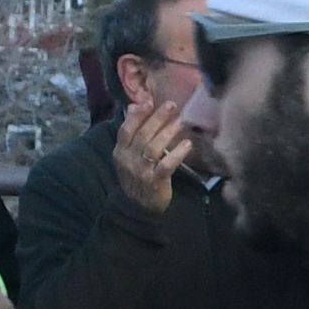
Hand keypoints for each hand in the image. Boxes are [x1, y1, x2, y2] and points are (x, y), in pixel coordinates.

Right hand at [112, 84, 194, 213]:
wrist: (138, 207)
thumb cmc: (137, 175)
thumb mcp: (129, 154)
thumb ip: (132, 131)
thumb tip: (134, 105)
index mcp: (120, 152)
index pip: (126, 130)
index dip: (137, 115)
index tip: (148, 101)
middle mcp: (128, 160)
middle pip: (142, 136)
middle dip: (156, 118)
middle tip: (171, 105)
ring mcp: (141, 172)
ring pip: (153, 148)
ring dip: (168, 132)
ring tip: (181, 120)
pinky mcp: (155, 182)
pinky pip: (166, 166)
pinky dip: (177, 154)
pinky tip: (187, 144)